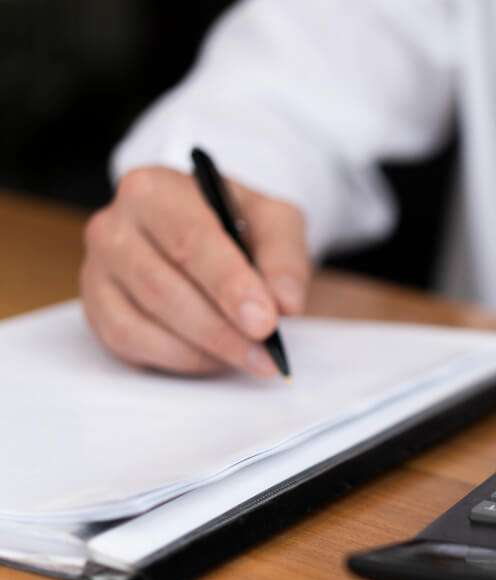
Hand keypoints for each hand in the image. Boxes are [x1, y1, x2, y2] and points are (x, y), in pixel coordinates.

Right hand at [81, 166, 310, 377]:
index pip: (190, 241)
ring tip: (250, 358)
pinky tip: (214, 358)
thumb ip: (284, 257)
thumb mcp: (273, 222)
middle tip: (265, 354)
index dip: (229, 286)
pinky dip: (177, 359)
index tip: (265, 322)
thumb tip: (285, 304)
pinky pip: (129, 344)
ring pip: (142, 323)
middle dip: (221, 329)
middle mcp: (113, 226)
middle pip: (162, 288)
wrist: (203, 230)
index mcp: (154, 190)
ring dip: (203, 350)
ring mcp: (97, 270)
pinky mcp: (96, 309)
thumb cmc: (235, 223)